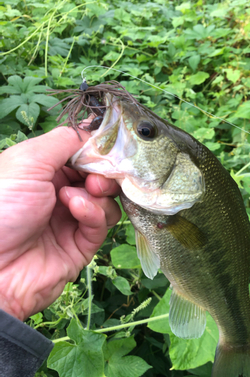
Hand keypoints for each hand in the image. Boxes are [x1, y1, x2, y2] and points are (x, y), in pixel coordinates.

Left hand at [0, 127, 121, 320]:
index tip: (111, 146)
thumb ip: (64, 140)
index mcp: (43, 170)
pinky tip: (76, 212)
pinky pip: (102, 222)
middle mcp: (59, 192)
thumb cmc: (2, 208)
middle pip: (100, 175)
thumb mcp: (27, 161)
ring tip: (74, 200)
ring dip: (97, 194)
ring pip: (107, 198)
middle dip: (103, 173)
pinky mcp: (83, 243)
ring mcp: (72, 218)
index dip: (97, 149)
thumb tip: (95, 132)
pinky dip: (94, 213)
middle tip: (96, 178)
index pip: (82, 152)